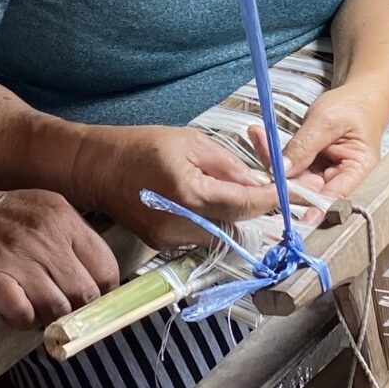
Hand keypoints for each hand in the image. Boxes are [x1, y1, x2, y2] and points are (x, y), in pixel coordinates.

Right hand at [0, 184, 121, 328]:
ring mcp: (18, 258)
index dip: (104, 293)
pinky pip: (23, 315)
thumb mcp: (50, 210)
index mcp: (64, 220)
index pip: (106, 270)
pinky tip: (21, 313)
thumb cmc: (7, 216)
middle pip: (85, 294)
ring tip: (43, 314)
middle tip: (68, 312)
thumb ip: (77, 239)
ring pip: (57, 309)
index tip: (94, 300)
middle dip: (79, 310)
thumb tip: (104, 283)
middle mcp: (45, 237)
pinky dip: (27, 321)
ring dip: (52, 319)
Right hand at [84, 125, 278, 244]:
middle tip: (262, 185)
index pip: (245, 204)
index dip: (273, 198)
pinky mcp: (164, 245)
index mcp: (189, 194)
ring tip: (225, 187)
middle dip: (253, 205)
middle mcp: (180, 225)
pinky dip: (212, 219)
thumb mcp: (191, 142)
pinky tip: (204, 199)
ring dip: (233, 214)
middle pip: (237, 223)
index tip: (293, 191)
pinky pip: (202, 236)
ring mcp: (170, 240)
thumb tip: (258, 182)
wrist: (94, 168)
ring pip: (222, 233)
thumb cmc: (138, 147)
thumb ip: (228, 165)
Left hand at [268, 84, 388, 200]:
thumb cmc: (352, 105)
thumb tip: (282, 171)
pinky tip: (260, 136)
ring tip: (258, 136)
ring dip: (273, 161)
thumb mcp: (327, 121)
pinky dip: (274, 153)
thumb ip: (304, 146)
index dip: (309, 206)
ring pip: (294, 179)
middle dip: (282, 178)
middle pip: (308, 190)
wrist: (358, 96)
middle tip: (260, 161)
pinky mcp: (310, 166)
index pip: (332, 196)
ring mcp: (323, 173)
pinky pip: (290, 166)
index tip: (286, 207)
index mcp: (357, 170)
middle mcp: (340, 178)